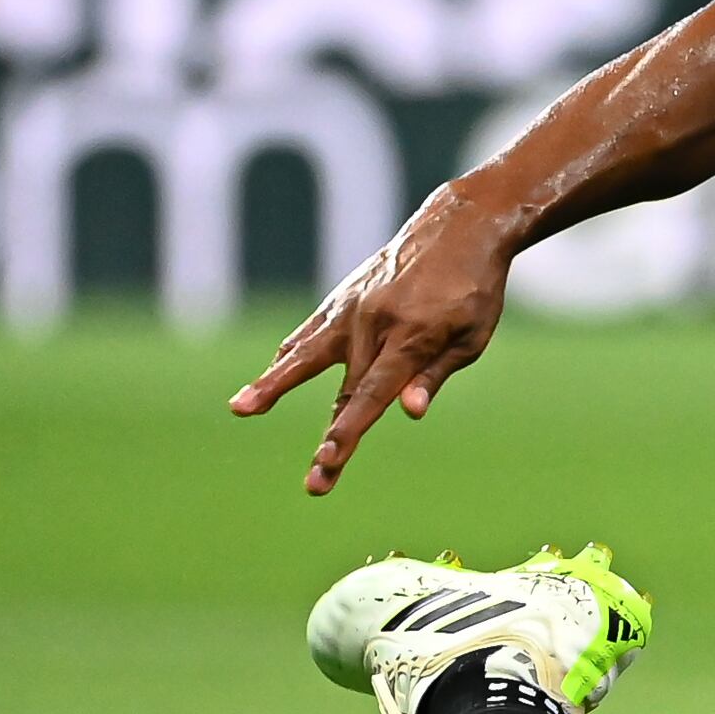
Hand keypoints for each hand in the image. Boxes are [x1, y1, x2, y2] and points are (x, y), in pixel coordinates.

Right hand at [230, 183, 520, 495]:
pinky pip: (309, 334)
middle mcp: (374, 322)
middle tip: (316, 486)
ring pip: (307, 356)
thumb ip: (434, 375)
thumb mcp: (471, 336)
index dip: (351, 429)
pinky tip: (269, 377)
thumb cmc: (474, 290)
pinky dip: (288, 356)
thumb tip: (407, 411)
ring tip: (240, 408)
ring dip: (273, 386)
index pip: (375, 392)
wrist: (458, 227)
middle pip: (347, 392)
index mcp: (412, 335)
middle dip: (333, 441)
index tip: (330, 458)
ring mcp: (352, 309)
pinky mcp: (341, 299)